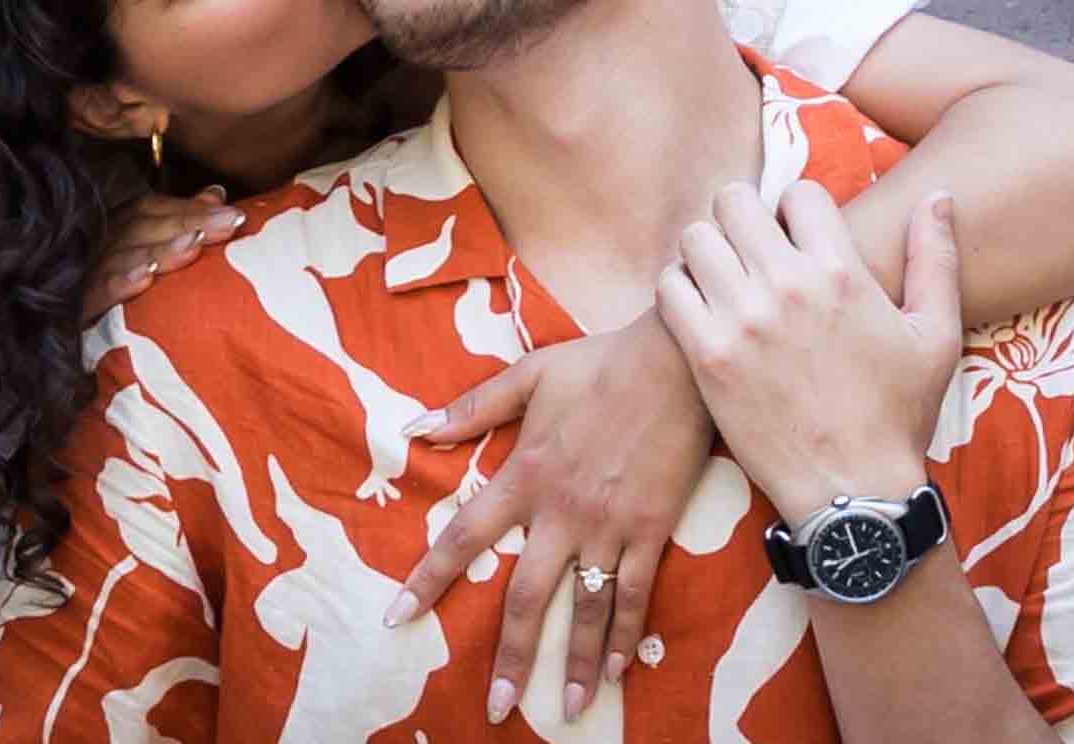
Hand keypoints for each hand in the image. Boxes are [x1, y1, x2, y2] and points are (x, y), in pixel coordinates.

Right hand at [81, 189, 246, 322]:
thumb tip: (216, 195)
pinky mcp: (75, 308)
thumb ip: (183, 223)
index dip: (191, 208)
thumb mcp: (154, 257)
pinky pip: (95, 293)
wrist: (66, 346)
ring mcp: (82, 275)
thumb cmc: (121, 295)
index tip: (235, 215)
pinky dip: (120, 283)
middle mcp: (96, 246)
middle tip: (228, 224)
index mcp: (113, 230)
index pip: (150, 208)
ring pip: (122, 256)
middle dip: (187, 223)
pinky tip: (146, 279)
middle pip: (139, 226)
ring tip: (195, 246)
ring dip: (160, 250)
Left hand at [385, 312, 713, 724]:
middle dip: (511, 657)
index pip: (464, 536)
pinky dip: (627, 636)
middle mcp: (561, 513)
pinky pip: (637, 595)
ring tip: (569, 711)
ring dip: (577, 664)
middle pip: (527, 597)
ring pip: (587, 610)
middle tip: (498, 707)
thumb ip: (472, 408)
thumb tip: (414, 426)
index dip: (429, 579)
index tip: (398, 617)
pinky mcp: (651, 532)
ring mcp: (609, 528)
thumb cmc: (598, 365)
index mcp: (525, 476)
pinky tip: (620, 672)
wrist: (675, 364)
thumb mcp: (529, 376)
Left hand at [655, 182, 960, 525]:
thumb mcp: (936, 336)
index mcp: (844, 272)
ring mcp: (742, 319)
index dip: (796, 210)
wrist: (854, 493)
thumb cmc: (899, 415)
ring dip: (705, 251)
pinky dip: (678, 290)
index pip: (799, 192)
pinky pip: (668, 288)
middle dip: (742, 218)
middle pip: (734, 200)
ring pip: (695, 237)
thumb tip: (936, 196)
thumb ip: (935, 258)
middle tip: (749, 250)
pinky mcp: (706, 355)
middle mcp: (789, 286)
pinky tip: (699, 310)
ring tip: (721, 277)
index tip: (795, 239)